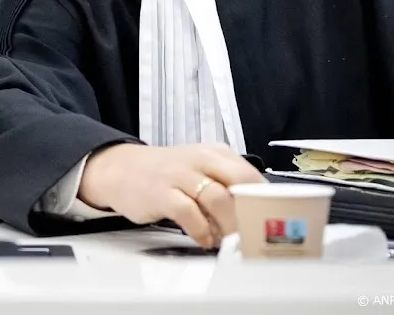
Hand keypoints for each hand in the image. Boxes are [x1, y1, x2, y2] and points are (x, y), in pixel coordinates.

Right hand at [78, 143, 265, 247]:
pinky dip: (201, 230)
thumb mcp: (200, 170)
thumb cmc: (167, 175)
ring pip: (218, 199)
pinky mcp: (161, 193)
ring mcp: (180, 175)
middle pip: (240, 183)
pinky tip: (204, 239)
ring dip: (228, 225)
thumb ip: (226, 187)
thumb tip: (256, 215)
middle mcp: (200, 159)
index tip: (272, 222)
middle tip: (255, 234)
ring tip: (228, 240)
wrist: (121, 170)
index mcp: (215, 153)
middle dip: (252, 211)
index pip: (251, 175)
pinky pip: (189, 214)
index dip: (265, 201)